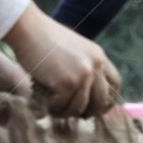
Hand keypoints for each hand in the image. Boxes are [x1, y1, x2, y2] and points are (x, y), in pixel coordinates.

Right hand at [3, 3, 120, 117]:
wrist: (27, 28)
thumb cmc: (42, 39)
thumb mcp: (72, 51)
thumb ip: (81, 67)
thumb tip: (84, 97)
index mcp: (98, 55)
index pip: (115, 82)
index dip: (109, 100)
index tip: (99, 109)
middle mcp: (95, 65)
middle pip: (101, 100)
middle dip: (88, 112)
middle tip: (73, 114)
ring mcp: (82, 74)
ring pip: (80, 107)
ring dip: (65, 112)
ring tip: (52, 107)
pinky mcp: (66, 82)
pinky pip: (62, 106)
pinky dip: (52, 107)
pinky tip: (43, 100)